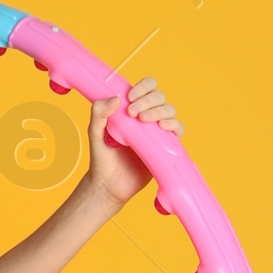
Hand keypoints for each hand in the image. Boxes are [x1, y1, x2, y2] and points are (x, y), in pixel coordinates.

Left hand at [86, 75, 183, 206]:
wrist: (109, 185)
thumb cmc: (102, 158)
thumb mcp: (94, 133)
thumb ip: (98, 114)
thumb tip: (115, 98)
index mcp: (132, 108)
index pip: (146, 87)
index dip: (142, 87)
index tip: (129, 97)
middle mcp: (147, 117)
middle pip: (159, 96)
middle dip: (148, 100)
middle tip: (132, 113)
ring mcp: (157, 131)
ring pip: (170, 110)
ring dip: (159, 110)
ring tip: (143, 121)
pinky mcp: (166, 146)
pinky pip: (178, 130)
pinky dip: (174, 125)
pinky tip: (163, 127)